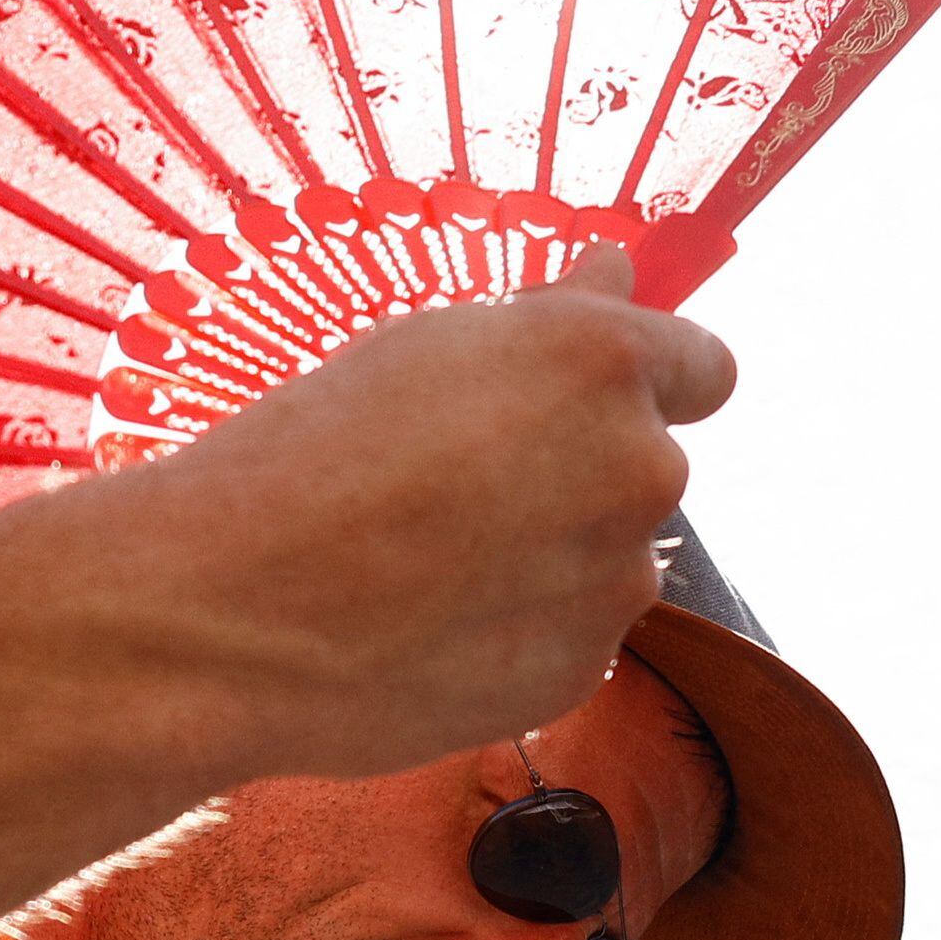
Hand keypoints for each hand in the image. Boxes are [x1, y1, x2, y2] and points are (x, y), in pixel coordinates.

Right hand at [136, 246, 737, 780]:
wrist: (234, 611)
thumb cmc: (308, 455)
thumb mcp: (422, 348)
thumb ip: (549, 318)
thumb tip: (616, 269)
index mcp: (602, 362)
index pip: (705, 369)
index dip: (649, 384)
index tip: (585, 404)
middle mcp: (637, 467)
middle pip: (648, 465)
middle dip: (582, 473)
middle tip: (459, 488)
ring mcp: (616, 580)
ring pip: (612, 557)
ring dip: (556, 557)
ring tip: (433, 565)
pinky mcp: (584, 669)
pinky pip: (575, 634)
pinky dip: (524, 630)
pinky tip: (432, 625)